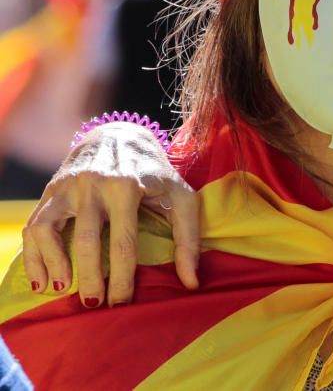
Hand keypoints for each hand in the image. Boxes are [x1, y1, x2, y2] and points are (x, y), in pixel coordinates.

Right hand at [22, 122, 199, 307]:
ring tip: (63, 291)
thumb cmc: (156, 173)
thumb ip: (188, 238)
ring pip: (49, 231)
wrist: (120, 136)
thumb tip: (191, 283)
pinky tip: (42, 281)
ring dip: (53, 266)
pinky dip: (33, 256)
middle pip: (86, 241)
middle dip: (89, 278)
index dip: (122, 278)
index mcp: (128, 186)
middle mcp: (94, 184)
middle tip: (94, 305)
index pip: (124, 242)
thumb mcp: (181, 196)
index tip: (122, 304)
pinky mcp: (51, 191)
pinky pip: (33, 227)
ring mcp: (69, 186)